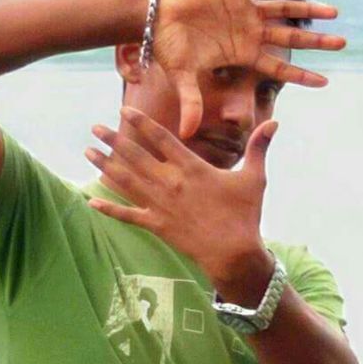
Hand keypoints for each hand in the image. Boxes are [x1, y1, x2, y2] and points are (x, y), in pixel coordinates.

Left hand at [84, 106, 278, 281]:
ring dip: (105, 165)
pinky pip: (128, 215)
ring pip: (126, 181)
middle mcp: (171, 183)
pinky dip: (109, 208)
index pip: (161, 139)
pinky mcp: (157, 226)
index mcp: (191, 168)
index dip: (141, 123)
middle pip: (135, 156)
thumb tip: (275, 122)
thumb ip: (259, 147)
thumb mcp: (254, 178)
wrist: (233, 253)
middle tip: (95, 126)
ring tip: (87, 151)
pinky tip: (91, 200)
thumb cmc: (245, 214)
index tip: (124, 110)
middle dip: (113, 139)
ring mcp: (161, 205)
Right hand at [150, 0, 345, 138]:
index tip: (326, 81)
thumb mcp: (182, 76)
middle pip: (290, 38)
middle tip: (343, 44)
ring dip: (309, 11)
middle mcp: (248, 32)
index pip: (278, 67)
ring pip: (284, 10)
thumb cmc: (167, 45)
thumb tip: (186, 135)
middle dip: (316, 42)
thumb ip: (191, 102)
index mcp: (242, 54)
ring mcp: (244, 9)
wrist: (153, 13)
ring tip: (334, 12)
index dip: (302, 74)